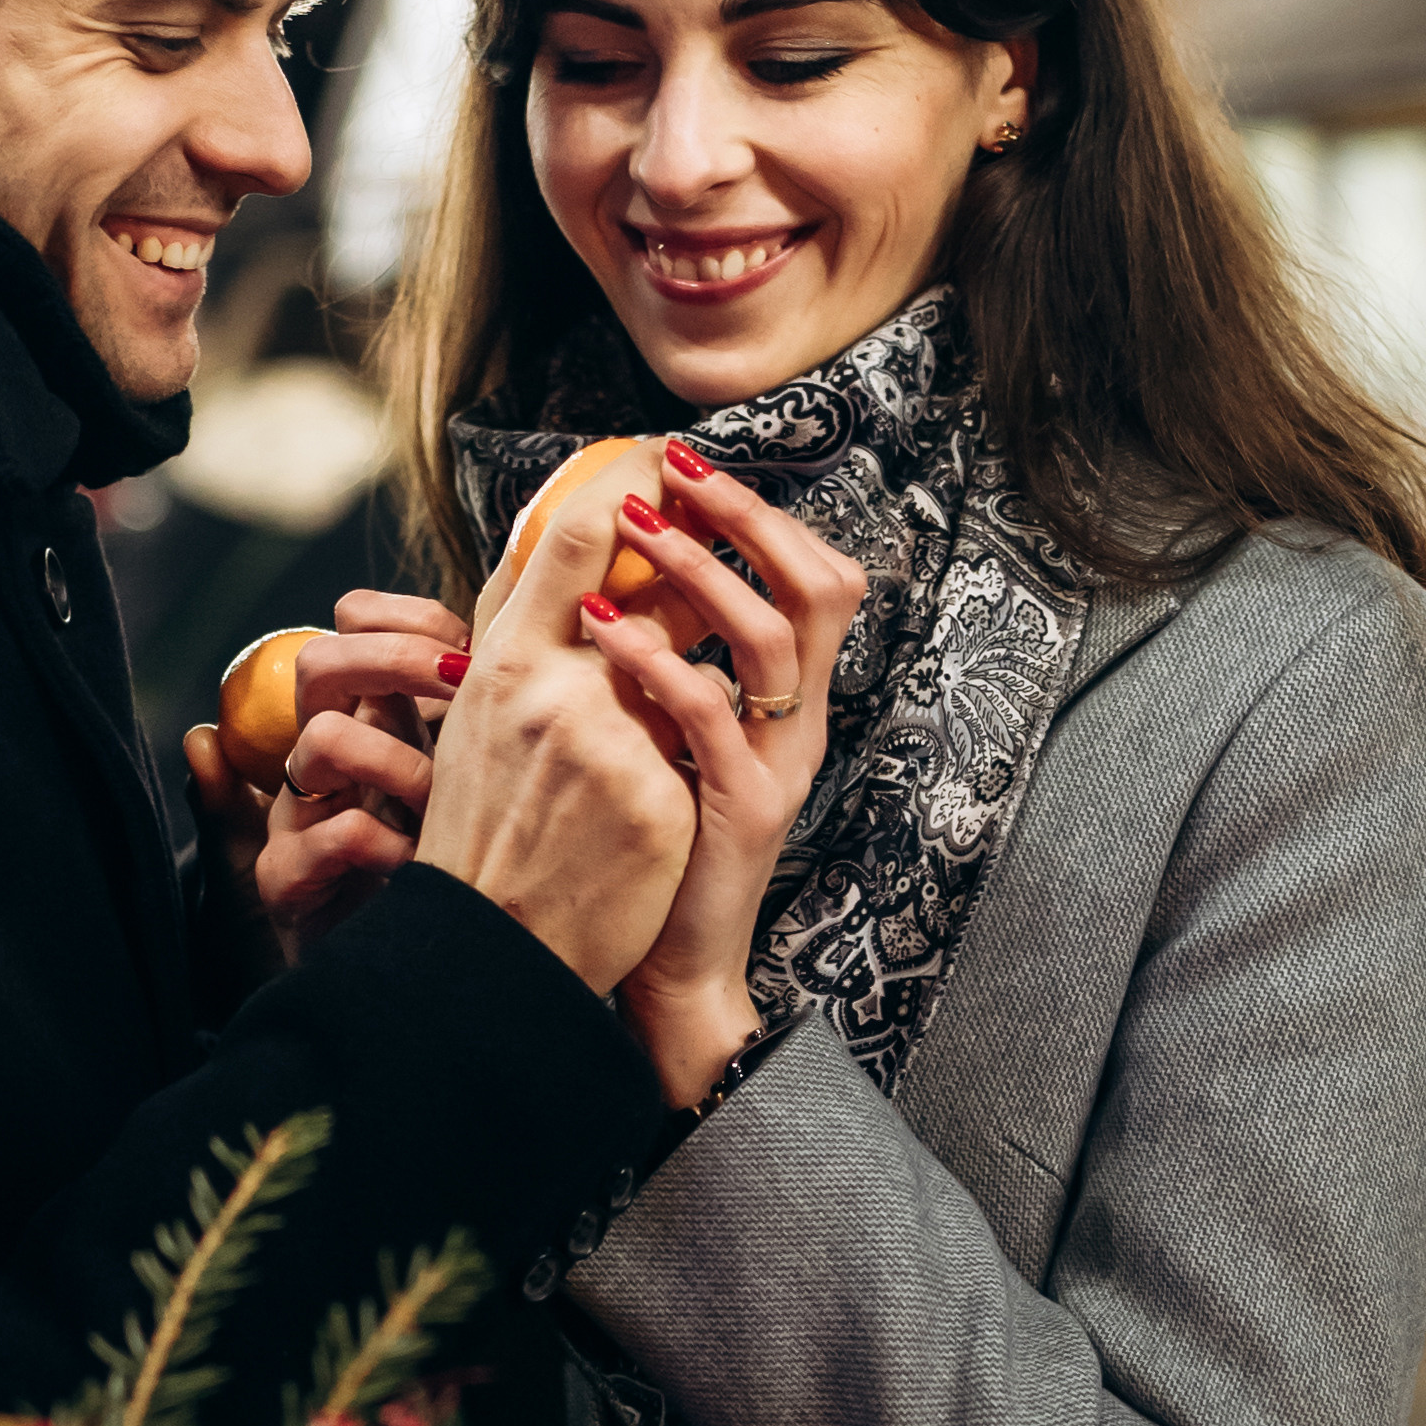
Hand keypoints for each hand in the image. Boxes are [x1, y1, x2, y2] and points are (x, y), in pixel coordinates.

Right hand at [252, 590, 470, 959]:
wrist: (410, 975)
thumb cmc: (455, 868)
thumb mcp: (480, 776)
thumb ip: (496, 711)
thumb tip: (567, 634)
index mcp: (368, 715)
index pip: (358, 621)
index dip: (413, 618)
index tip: (476, 648)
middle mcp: (326, 754)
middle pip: (321, 661)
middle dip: (395, 661)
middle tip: (463, 689)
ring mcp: (302, 813)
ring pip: (319, 740)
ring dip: (396, 761)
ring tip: (448, 801)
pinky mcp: (289, 876)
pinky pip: (330, 834)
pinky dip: (385, 845)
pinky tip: (426, 863)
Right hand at [414, 447, 698, 998]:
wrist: (494, 948)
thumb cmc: (484, 828)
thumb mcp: (478, 717)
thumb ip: (520, 632)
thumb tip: (564, 541)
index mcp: (500, 663)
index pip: (571, 534)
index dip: (626, 481)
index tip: (662, 459)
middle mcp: (551, 691)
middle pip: (652, 590)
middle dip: (689, 574)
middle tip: (715, 543)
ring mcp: (609, 745)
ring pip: (689, 667)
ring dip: (687, 679)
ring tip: (678, 691)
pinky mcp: (656, 800)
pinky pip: (704, 738)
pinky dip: (692, 750)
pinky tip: (673, 778)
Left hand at [575, 439, 867, 1106]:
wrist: (660, 963)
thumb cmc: (652, 840)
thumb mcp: (664, 730)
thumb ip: (666, 659)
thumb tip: (621, 569)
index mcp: (787, 697)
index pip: (812, 576)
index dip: (761, 512)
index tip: (687, 462)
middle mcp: (800, 721)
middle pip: (821, 587)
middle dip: (750, 516)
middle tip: (677, 470)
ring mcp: (781, 764)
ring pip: (776, 637)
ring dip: (702, 569)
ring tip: (635, 529)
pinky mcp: (745, 810)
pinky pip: (717, 716)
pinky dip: (663, 661)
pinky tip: (605, 631)